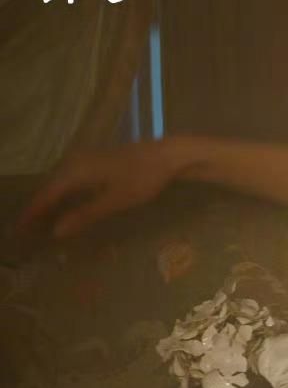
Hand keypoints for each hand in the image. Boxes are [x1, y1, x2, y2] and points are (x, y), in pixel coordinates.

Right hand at [10, 138, 186, 251]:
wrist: (168, 155)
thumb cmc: (143, 178)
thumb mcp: (115, 201)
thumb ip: (85, 215)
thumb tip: (56, 232)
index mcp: (75, 171)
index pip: (46, 195)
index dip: (32, 213)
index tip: (19, 229)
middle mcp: (74, 163)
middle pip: (50, 188)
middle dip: (38, 209)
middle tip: (26, 229)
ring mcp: (85, 160)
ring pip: (60, 183)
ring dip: (51, 201)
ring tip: (40, 220)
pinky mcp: (96, 162)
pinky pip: (71, 180)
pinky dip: (65, 194)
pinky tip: (66, 204)